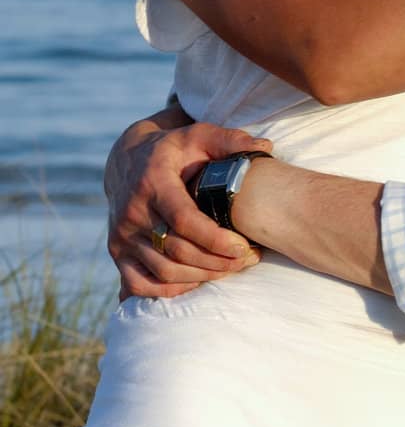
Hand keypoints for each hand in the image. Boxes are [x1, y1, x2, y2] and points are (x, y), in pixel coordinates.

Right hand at [106, 109, 271, 298]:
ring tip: (232, 268)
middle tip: (247, 259)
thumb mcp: (198, 135)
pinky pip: (140, 285)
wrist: (127, 161)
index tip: (244, 247)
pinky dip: (171, 290)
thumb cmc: (174, 150)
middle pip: (177, 251)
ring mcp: (121, 236)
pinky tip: (198, 280)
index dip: (215, 239)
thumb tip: (266, 147)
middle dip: (217, 261)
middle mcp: (132, 212)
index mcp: (153, 182)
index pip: (183, 220)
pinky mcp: (117, 252)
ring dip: (202, 277)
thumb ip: (230, 140)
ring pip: (164, 271)